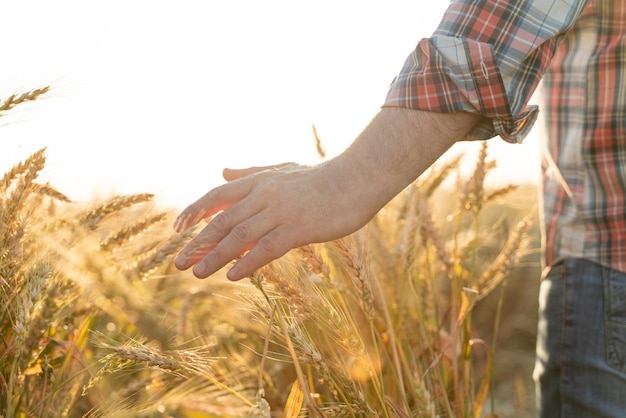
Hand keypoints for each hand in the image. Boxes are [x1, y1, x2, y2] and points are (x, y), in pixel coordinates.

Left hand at [172, 107, 478, 280]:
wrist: (357, 178)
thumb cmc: (321, 176)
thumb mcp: (281, 168)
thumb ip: (250, 172)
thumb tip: (222, 170)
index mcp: (259, 181)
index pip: (217, 196)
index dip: (195, 212)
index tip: (177, 229)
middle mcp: (264, 195)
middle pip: (222, 221)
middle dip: (198, 243)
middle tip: (178, 263)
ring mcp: (280, 211)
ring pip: (239, 236)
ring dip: (215, 257)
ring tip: (197, 274)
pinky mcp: (299, 228)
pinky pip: (267, 248)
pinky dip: (248, 262)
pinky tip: (233, 275)